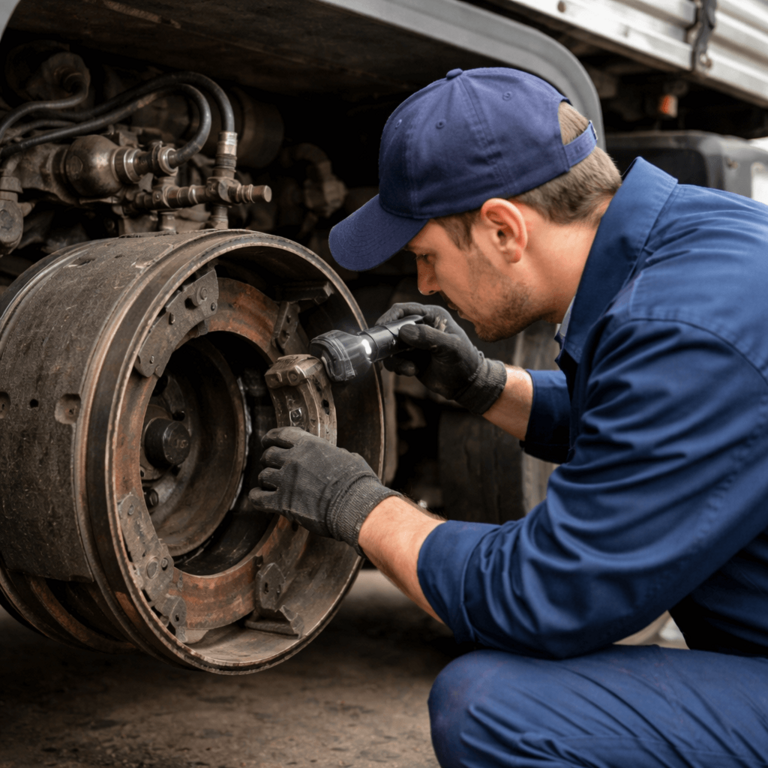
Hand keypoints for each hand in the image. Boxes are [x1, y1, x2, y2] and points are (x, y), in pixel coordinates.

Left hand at [248, 427, 400, 554]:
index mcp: (310, 445)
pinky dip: (256, 497)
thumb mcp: (348, 458)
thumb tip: (337, 456)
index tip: (267, 440)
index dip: (271, 437)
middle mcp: (294, 460)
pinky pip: (259, 498)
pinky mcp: (283, 502)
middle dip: (268, 460)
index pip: (282, 435)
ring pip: (263, 475)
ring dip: (265, 479)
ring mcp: (286, 481)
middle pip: (269, 455)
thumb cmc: (357, 483)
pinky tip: (257, 497)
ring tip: (267, 482)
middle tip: (269, 464)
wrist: (355, 505)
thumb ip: (335, 454)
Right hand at [377, 302, 506, 414]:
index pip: (404, 310)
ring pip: (391, 346)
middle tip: (389, 353)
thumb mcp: (451, 348)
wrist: (466, 384)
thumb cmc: (464, 361)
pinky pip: (394, 360)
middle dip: (389, 341)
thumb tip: (404, 331)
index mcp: (431, 316)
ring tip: (411, 369)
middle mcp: (420, 326)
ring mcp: (413, 343)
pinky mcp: (409, 358)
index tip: (381, 328)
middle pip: (392, 327)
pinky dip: (398, 367)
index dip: (389, 317)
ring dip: (395, 359)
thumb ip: (429, 338)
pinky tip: (412, 371)